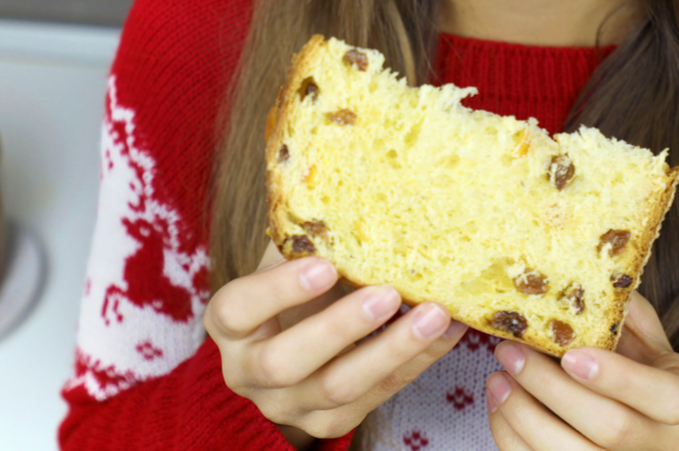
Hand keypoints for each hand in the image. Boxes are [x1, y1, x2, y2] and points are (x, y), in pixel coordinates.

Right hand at [204, 243, 468, 448]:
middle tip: (389, 294)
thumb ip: (306, 237)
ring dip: (391, 349)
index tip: (325, 264)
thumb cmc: (295, 290)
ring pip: (338, 389)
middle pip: (285, 362)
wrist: (297, 349)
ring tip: (435, 314)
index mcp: (229, 326)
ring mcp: (287, 406)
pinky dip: (416, 362)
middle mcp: (247, 373)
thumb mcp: (288, 262)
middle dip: (340, 328)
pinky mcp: (328, 424)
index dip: (278, 290)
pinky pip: (376, 397)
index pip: (237, 310)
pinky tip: (448, 331)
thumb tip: (352, 188)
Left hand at [486, 292, 678, 449]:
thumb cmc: (645, 381)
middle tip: (510, 351)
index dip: (615, 377)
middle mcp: (660, 444)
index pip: (665, 397)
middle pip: (609, 427)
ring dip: (523, 415)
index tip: (569, 353)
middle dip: (551, 388)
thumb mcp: (651, 345)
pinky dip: (511, 436)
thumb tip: (582, 279)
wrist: (653, 439)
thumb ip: (626, 317)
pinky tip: (499, 404)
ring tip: (497, 378)